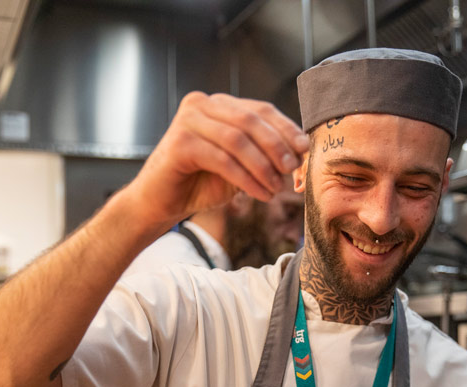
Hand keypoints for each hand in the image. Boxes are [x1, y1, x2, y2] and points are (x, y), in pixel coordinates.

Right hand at [125, 92, 308, 228]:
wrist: (162, 202)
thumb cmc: (202, 182)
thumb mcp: (241, 165)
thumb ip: (264, 154)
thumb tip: (301, 153)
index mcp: (219, 104)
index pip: (260, 110)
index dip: (286, 129)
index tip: (304, 149)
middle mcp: (201, 105)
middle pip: (251, 121)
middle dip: (277, 146)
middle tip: (292, 170)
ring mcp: (187, 121)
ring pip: (238, 140)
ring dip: (263, 167)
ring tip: (276, 188)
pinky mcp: (179, 143)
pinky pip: (223, 160)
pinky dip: (246, 179)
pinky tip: (259, 194)